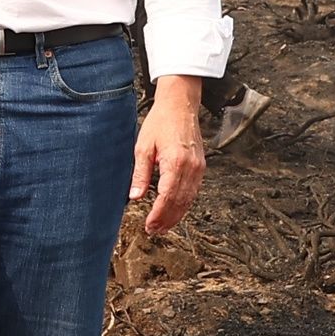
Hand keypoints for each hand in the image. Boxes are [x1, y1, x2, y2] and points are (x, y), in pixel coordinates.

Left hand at [130, 76, 207, 234]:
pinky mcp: (200, 166)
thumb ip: (140, 173)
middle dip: (167, 219)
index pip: (167, 197)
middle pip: (180, 202)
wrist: (180, 105)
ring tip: (163, 226)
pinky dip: (184, 204)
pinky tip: (175, 211)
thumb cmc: (161, 122)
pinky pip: (193, 191)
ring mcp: (198, 167)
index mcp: (175, 162)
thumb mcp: (143, 147)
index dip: (158, 214)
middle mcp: (191, 167)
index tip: (149, 225)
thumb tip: (134, 196)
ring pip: (189, 199)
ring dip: (176, 215)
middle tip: (154, 231)